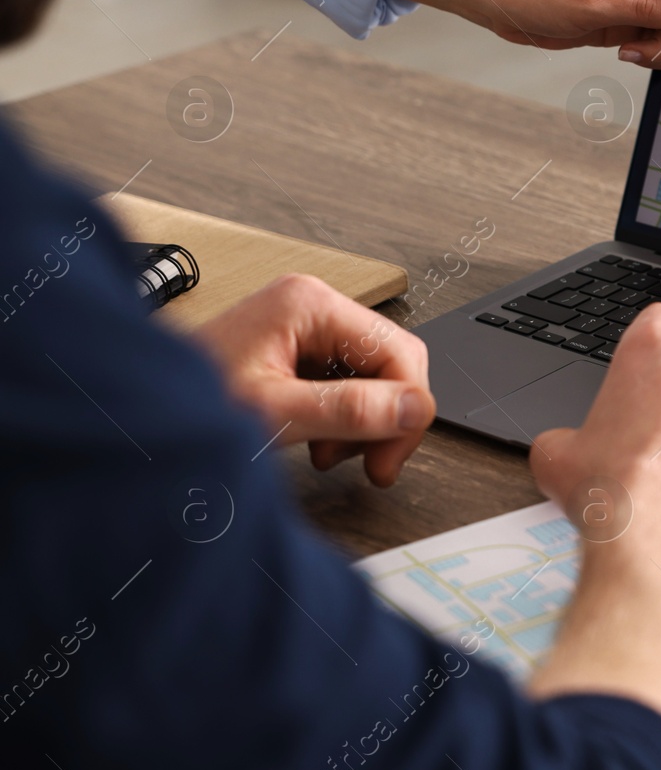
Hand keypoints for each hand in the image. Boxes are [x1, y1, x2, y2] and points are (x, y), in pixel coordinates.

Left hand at [192, 274, 435, 486]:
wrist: (137, 413)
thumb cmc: (186, 404)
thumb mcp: (276, 413)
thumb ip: (350, 410)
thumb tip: (415, 409)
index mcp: (311, 304)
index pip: (399, 350)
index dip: (407, 408)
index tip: (390, 457)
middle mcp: (313, 306)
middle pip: (391, 361)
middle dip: (387, 417)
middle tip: (374, 465)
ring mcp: (306, 326)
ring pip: (375, 376)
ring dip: (364, 422)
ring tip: (330, 453)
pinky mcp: (299, 348)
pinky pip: (349, 382)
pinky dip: (344, 418)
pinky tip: (320, 440)